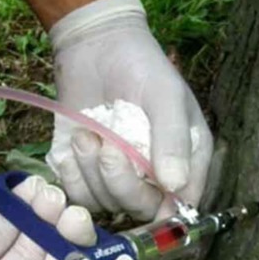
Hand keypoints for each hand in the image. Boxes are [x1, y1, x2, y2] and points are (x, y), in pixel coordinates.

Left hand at [47, 0, 212, 219]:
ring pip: (107, 203)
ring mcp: (119, 177)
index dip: (165, 214)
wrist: (95, 45)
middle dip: (120, 183)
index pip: (181, 206)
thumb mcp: (164, 95)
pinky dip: (72, 177)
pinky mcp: (87, 173)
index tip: (147, 200)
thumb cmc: (141, 66)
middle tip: (107, 145)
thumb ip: (172, 138)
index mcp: (186, 161)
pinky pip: (79, 195)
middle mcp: (154, 176)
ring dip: (92, 173)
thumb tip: (176, 186)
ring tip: (87, 134)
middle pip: (141, 208)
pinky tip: (74, 146)